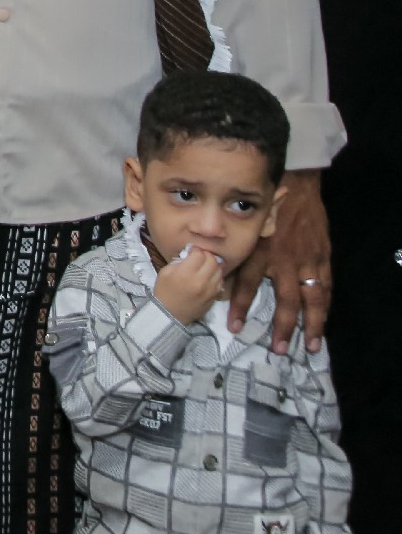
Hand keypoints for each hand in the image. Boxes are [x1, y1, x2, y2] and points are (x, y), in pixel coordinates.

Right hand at [153, 245, 225, 324]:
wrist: (169, 314)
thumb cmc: (164, 291)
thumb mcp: (165, 272)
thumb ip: (179, 261)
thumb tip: (191, 255)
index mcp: (186, 274)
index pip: (199, 254)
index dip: (195, 250)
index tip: (191, 252)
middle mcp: (201, 281)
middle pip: (212, 260)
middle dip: (206, 255)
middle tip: (200, 257)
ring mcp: (210, 290)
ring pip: (219, 270)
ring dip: (213, 265)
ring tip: (205, 266)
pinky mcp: (214, 296)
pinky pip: (220, 281)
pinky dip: (216, 276)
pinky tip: (208, 276)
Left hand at [230, 168, 328, 354]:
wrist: (295, 184)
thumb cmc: (262, 204)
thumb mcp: (241, 224)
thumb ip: (230, 248)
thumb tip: (209, 267)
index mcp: (259, 249)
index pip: (246, 284)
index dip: (240, 306)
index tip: (234, 327)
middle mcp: (283, 259)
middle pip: (284, 300)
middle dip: (281, 326)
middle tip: (276, 349)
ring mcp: (306, 259)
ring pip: (311, 298)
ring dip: (310, 324)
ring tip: (308, 346)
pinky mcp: (322, 257)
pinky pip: (324, 286)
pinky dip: (324, 306)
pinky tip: (321, 321)